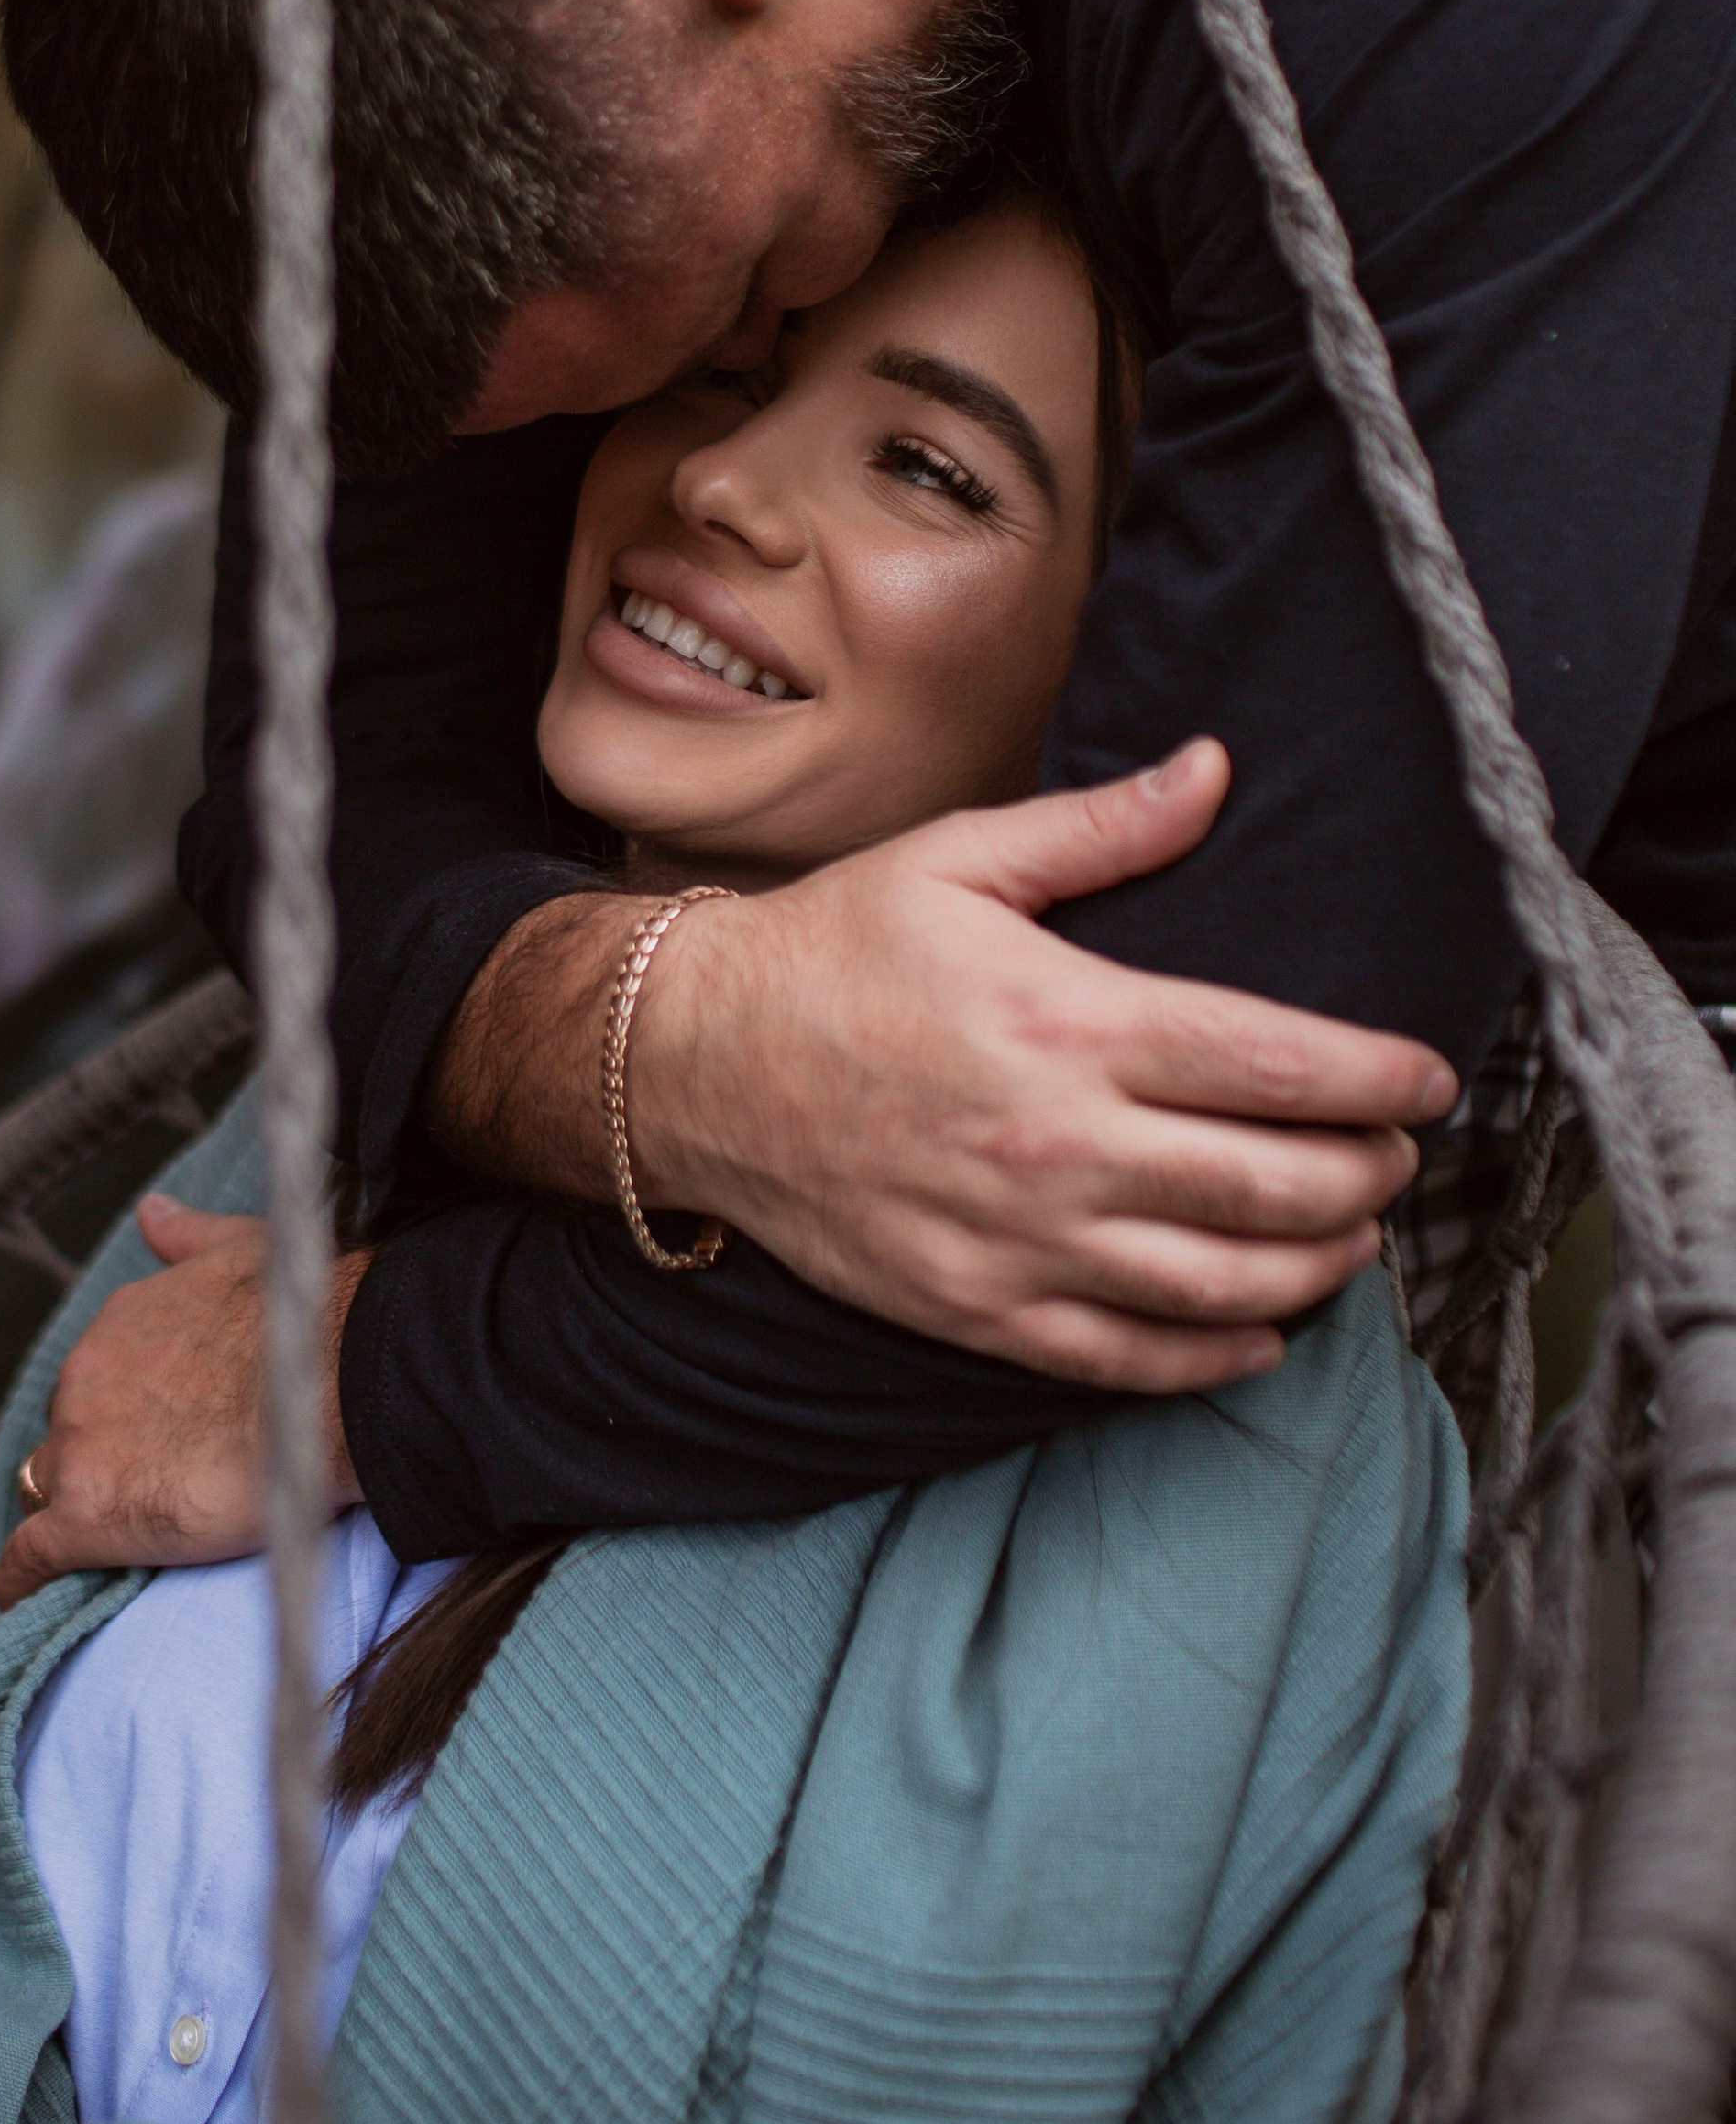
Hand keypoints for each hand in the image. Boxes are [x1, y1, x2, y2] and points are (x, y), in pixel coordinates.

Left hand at [0, 1200, 367, 1610]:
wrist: (335, 1383)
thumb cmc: (306, 1316)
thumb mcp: (241, 1250)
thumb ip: (188, 1235)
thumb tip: (152, 1212)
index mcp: (120, 1323)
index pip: (95, 1379)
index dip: (120, 1412)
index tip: (150, 1432)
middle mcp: (84, 1379)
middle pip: (68, 1434)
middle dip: (99, 1457)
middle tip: (155, 1485)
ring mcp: (81, 1448)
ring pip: (50, 1490)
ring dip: (77, 1509)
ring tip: (120, 1539)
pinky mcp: (86, 1518)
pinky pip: (29, 1557)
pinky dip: (26, 1577)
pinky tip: (31, 1593)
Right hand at [629, 740, 1448, 1392]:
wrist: (692, 1063)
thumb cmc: (831, 948)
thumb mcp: (960, 860)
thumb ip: (1102, 827)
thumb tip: (1215, 766)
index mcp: (1071, 1022)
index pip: (1275, 1064)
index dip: (1375, 1078)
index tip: (1430, 1078)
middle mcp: (1061, 1144)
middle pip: (1275, 1184)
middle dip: (1367, 1174)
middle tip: (1397, 1154)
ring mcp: (1022, 1241)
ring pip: (1224, 1285)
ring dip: (1317, 1266)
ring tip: (1352, 1235)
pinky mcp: (979, 1311)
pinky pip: (1130, 1358)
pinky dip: (1217, 1354)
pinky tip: (1263, 1332)